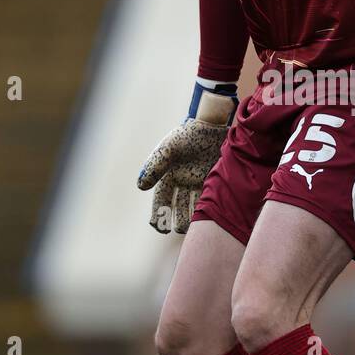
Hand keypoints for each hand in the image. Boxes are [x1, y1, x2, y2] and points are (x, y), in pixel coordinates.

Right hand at [137, 81, 236, 233]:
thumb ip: (155, 166)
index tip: (160, 227)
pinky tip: (208, 217)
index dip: (158, 216)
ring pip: (193, 207)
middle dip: (177, 220)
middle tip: (179, 228)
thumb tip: (140, 186)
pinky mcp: (213, 182)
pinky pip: (208, 200)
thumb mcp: (168, 149)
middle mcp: (182, 183)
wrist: (212, 126)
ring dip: (192, 218)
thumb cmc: (187, 135)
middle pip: (177, 208)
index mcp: (168, 176)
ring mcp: (198, 183)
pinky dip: (206, 209)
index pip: (161, 201)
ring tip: (194, 225)